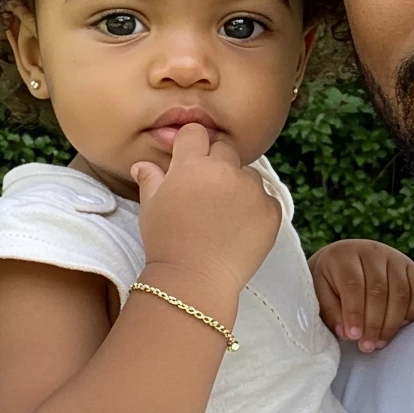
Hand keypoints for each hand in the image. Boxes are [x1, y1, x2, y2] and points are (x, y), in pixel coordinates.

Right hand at [131, 124, 281, 294]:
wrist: (194, 279)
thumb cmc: (166, 243)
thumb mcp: (151, 208)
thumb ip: (151, 179)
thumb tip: (142, 165)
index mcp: (192, 164)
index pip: (196, 133)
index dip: (192, 144)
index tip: (190, 158)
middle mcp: (225, 170)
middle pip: (226, 149)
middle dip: (217, 162)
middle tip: (207, 191)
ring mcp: (252, 189)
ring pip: (248, 174)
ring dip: (239, 185)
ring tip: (224, 214)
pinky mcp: (272, 210)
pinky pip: (266, 199)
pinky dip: (257, 208)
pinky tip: (240, 227)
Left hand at [309, 240, 413, 352]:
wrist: (346, 260)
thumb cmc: (330, 281)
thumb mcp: (320, 292)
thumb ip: (330, 311)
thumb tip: (346, 333)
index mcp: (344, 255)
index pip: (353, 284)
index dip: (354, 312)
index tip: (353, 336)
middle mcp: (372, 251)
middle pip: (379, 290)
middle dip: (374, 323)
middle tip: (367, 346)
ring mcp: (394, 257)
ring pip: (400, 292)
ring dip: (392, 322)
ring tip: (380, 342)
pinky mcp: (411, 266)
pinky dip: (413, 311)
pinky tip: (399, 326)